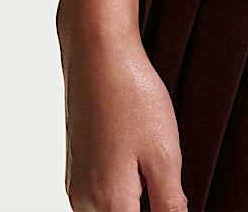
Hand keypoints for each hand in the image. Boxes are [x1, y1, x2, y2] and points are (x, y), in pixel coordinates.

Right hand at [60, 26, 187, 211]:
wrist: (97, 52)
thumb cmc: (131, 96)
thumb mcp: (166, 155)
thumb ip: (171, 205)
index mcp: (108, 204)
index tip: (169, 191)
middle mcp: (84, 201)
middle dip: (148, 205)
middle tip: (164, 171)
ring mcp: (76, 184)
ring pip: (110, 210)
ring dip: (135, 200)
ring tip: (152, 162)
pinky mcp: (76, 167)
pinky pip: (100, 195)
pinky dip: (122, 189)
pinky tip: (136, 158)